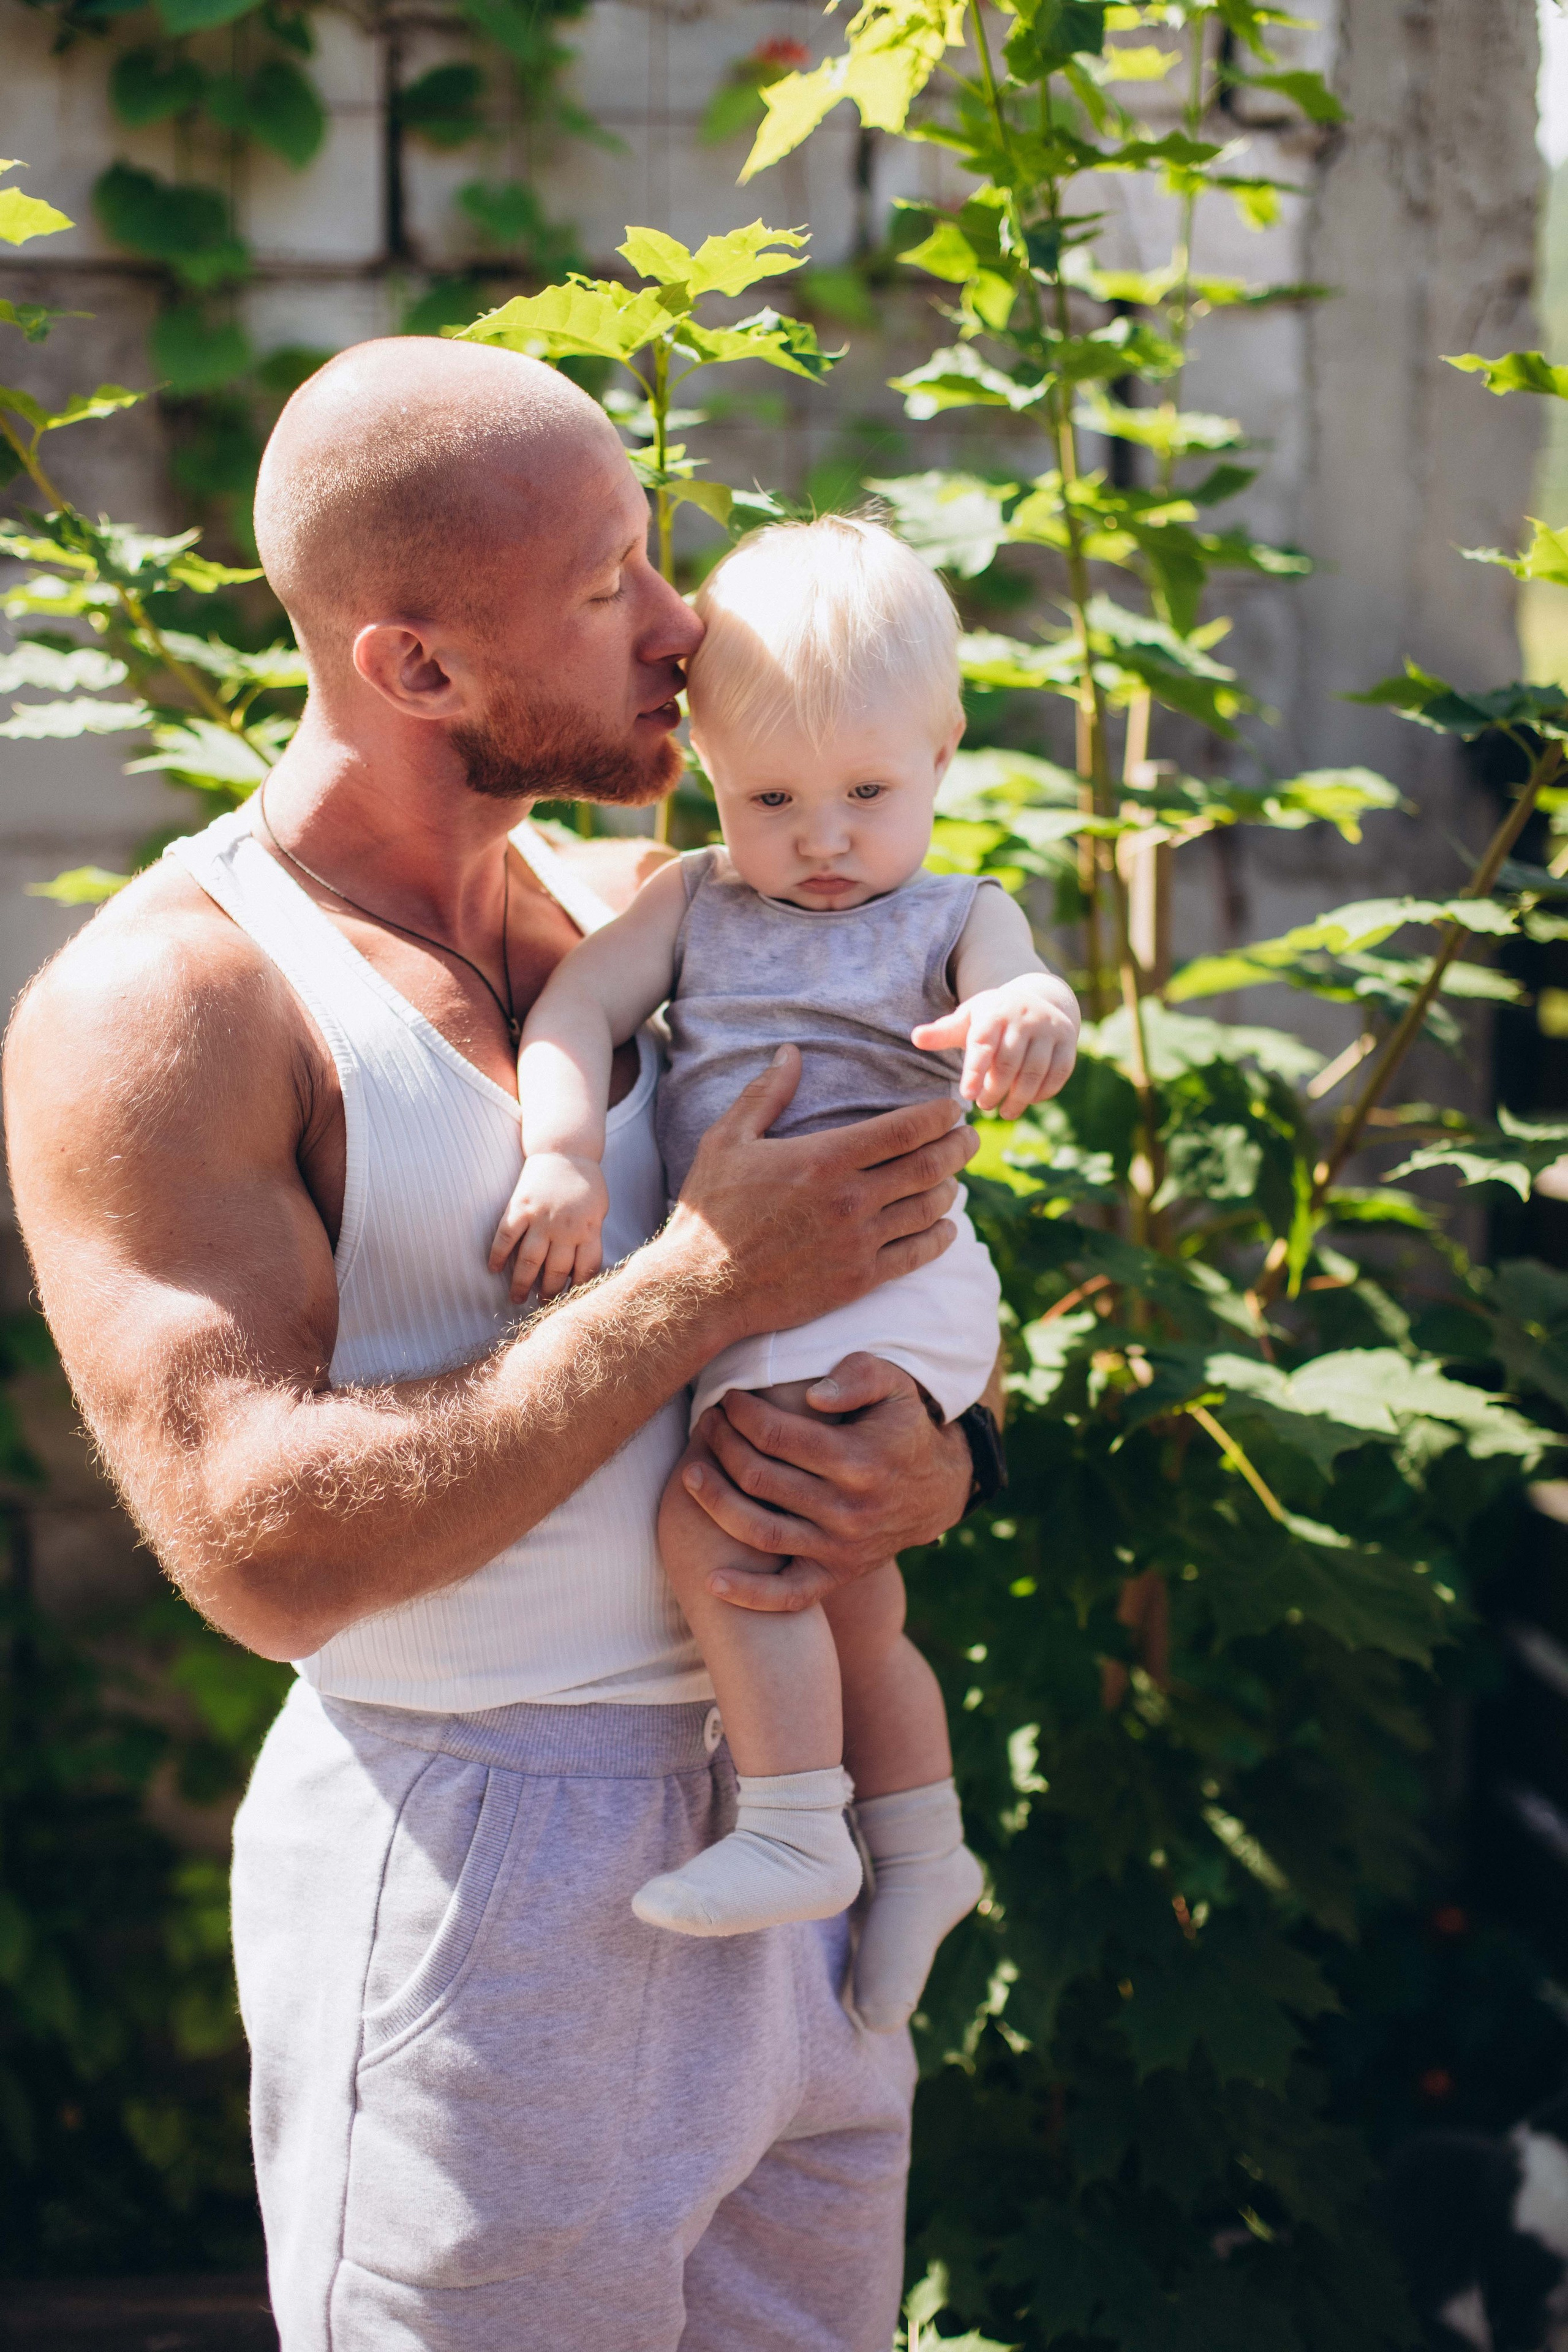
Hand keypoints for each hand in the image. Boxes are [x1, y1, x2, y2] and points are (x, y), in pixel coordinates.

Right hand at [488, 1151, 607, 1301]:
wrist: (566, 1150)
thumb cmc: (586, 1183)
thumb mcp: (599, 1211)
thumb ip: (591, 1237)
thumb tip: (583, 1270)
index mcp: (588, 1229)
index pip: (585, 1269)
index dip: (577, 1289)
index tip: (569, 1303)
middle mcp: (564, 1228)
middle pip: (555, 1270)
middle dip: (549, 1293)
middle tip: (541, 1305)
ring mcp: (541, 1218)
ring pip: (529, 1260)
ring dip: (521, 1283)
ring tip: (516, 1299)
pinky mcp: (520, 1207)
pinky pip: (505, 1236)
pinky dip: (497, 1254)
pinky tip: (491, 1269)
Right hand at [659, 1046, 977, 1345]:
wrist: (702, 1287)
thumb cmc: (712, 1211)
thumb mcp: (727, 1141)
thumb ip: (765, 1094)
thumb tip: (790, 1053)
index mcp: (825, 1158)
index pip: (906, 1129)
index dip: (940, 1115)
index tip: (953, 1107)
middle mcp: (851, 1199)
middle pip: (930, 1165)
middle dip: (959, 1146)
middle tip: (970, 1136)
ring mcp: (859, 1242)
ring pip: (929, 1209)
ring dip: (951, 1188)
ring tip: (954, 1177)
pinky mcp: (859, 1280)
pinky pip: (917, 1255)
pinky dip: (941, 1237)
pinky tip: (945, 1227)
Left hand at [680, 1354, 972, 1610]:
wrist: (938, 1492)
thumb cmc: (902, 1429)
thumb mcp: (895, 1387)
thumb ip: (858, 1376)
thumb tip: (813, 1396)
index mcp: (859, 1460)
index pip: (776, 1435)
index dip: (741, 1414)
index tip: (727, 1400)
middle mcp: (848, 1509)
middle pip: (759, 1479)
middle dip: (722, 1447)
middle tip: (707, 1426)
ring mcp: (841, 1547)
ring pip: (760, 1532)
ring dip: (716, 1503)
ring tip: (690, 1475)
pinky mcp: (836, 1574)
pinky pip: (788, 1595)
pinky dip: (749, 1594)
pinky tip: (712, 1580)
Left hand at [912, 970, 1079, 1118]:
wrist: (1040, 998)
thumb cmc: (994, 1016)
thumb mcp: (969, 1018)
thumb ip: (944, 1031)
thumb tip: (915, 1037)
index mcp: (994, 1012)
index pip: (983, 1044)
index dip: (975, 1071)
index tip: (967, 1096)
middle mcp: (1024, 1017)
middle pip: (1009, 1064)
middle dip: (994, 1090)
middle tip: (983, 1105)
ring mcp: (1049, 1029)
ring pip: (1035, 1072)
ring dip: (1019, 1098)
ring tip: (1005, 1112)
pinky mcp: (1068, 1041)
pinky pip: (1058, 1074)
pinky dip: (1043, 1093)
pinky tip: (1029, 1101)